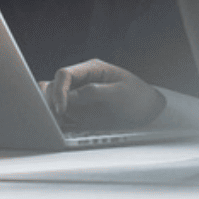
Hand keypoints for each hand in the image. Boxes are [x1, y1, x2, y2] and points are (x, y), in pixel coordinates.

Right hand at [40, 59, 165, 129]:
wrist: (148, 112)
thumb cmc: (138, 97)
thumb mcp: (119, 93)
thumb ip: (94, 93)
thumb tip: (70, 97)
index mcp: (92, 69)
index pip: (64, 74)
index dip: (58, 90)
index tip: (61, 108)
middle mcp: (82, 82)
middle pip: (54, 86)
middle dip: (49, 100)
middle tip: (54, 117)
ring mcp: (79, 97)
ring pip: (54, 102)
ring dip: (51, 112)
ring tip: (56, 125)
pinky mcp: (80, 112)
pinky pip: (63, 116)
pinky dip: (58, 122)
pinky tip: (60, 129)